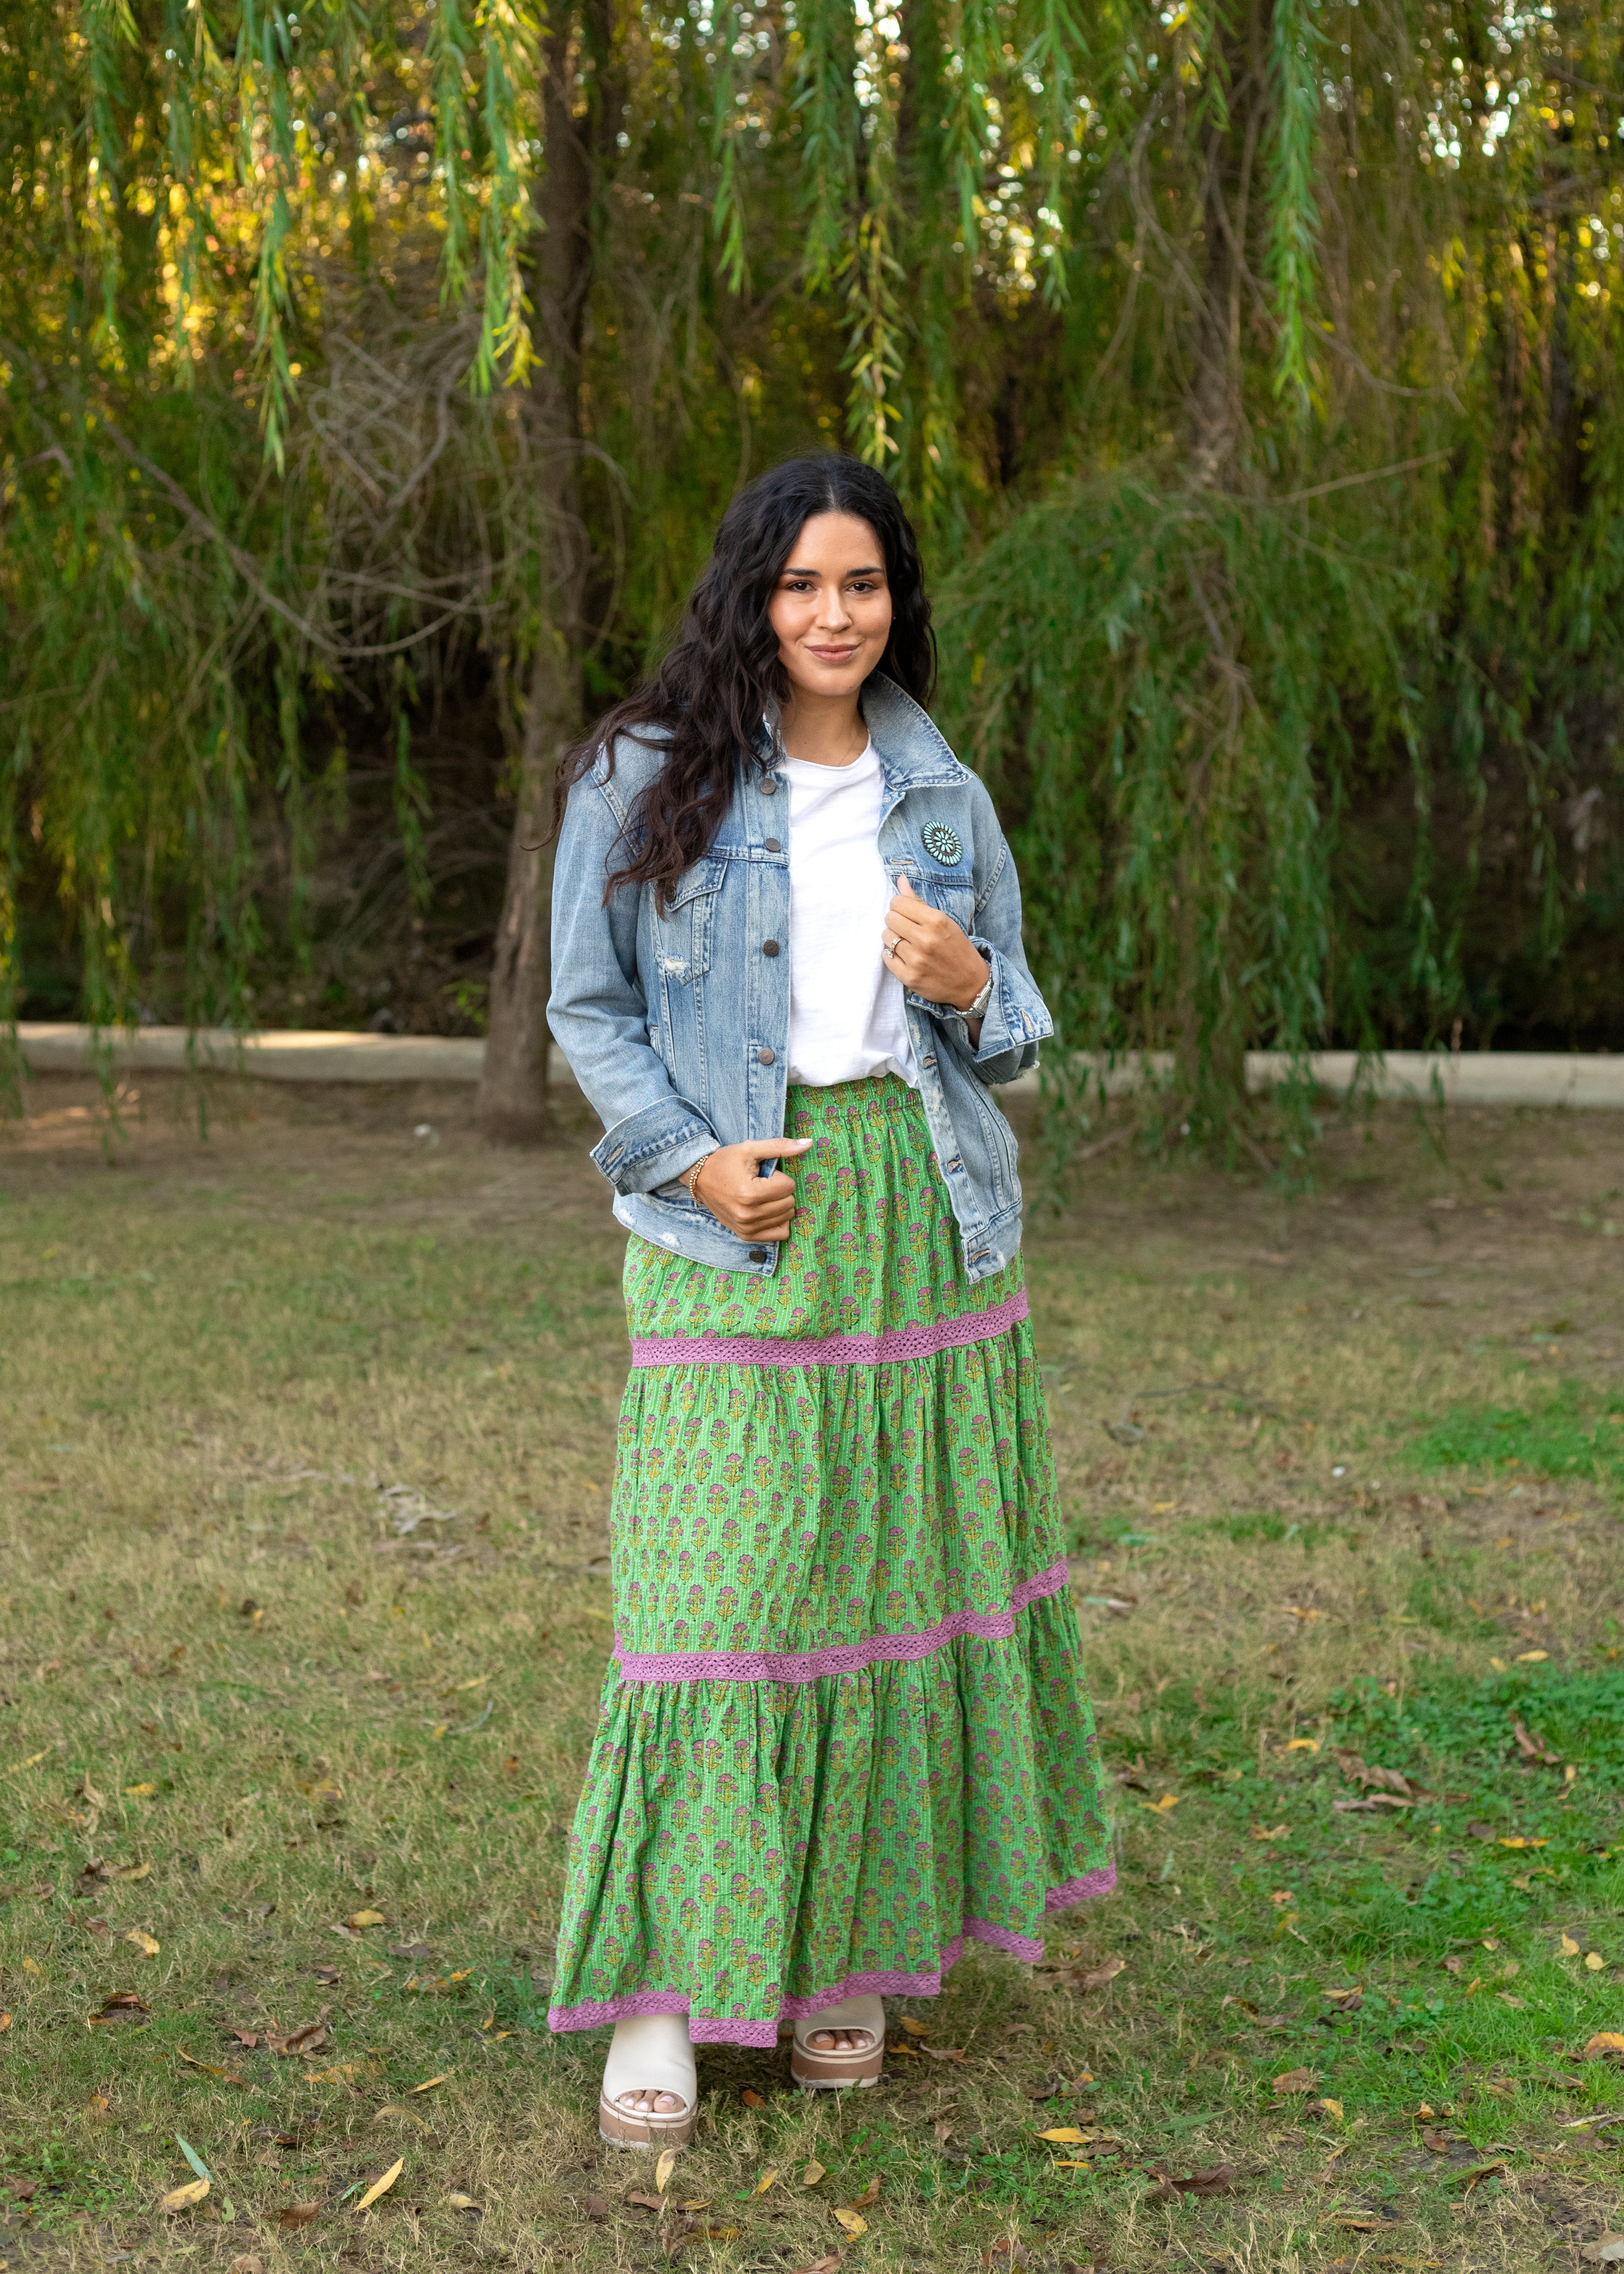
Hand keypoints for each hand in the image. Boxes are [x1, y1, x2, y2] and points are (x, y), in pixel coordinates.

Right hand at [691, 1137, 813, 1241]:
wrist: (700, 1179)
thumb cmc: (726, 1161)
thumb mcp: (751, 1148)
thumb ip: (780, 1146)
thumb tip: (809, 1143)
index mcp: (750, 1193)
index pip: (788, 1186)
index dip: (779, 1176)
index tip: (762, 1174)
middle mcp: (749, 1214)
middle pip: (789, 1203)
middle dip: (781, 1191)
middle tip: (762, 1184)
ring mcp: (747, 1228)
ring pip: (787, 1217)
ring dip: (779, 1205)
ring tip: (761, 1196)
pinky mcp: (746, 1236)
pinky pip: (780, 1234)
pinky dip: (778, 1221)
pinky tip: (767, 1211)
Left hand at [881, 873, 987, 1011]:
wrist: (970, 983)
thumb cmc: (957, 949)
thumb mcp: (944, 922)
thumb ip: (919, 902)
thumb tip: (900, 880)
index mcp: (936, 921)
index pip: (898, 902)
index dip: (899, 906)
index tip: (906, 913)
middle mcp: (925, 939)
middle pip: (890, 918)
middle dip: (895, 921)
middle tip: (906, 929)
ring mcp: (916, 959)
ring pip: (886, 937)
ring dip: (893, 938)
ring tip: (907, 943)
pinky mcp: (909, 976)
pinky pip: (886, 957)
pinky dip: (892, 955)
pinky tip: (905, 956)